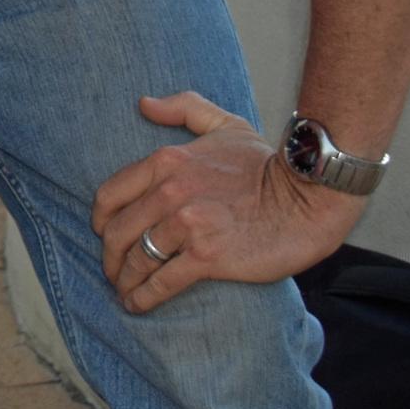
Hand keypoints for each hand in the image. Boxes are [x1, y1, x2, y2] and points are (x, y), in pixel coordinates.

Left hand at [93, 92, 362, 313]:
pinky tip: (136, 304)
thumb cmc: (267, 163)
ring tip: (123, 291)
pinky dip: (143, 296)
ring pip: (137, 258)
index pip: (111, 194)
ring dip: (123, 279)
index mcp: (165, 162)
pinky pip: (162, 281)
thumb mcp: (224, 123)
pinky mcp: (206, 257)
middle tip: (111, 269)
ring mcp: (186, 225)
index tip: (102, 233)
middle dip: (108, 255)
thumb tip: (143, 104)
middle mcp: (169, 192)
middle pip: (117, 231)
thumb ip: (183, 108)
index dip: (100, 218)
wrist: (308, 197)